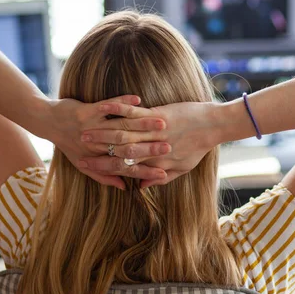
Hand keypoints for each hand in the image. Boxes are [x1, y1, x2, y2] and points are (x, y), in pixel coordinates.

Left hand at [48, 95, 170, 189]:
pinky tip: (138, 99)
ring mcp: (91, 128)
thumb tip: (124, 187)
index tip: (163, 173)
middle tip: (170, 148)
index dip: (145, 171)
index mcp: (98, 159)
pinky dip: (123, 102)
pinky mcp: (86, 112)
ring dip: (142, 124)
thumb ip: (104, 177)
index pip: (127, 168)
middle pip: (128, 149)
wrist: (46, 121)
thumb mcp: (83, 164)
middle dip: (151, 148)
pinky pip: (108, 106)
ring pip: (121, 127)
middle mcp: (96, 146)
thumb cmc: (68, 143)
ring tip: (161, 123)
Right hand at [79, 101, 219, 187]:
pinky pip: (135, 113)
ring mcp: (155, 132)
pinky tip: (104, 107)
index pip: (125, 167)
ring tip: (85, 130)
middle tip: (79, 147)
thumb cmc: (199, 147)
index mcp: (157, 163)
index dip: (104, 167)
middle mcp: (153, 149)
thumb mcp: (183, 167)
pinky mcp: (159, 115)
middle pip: (119, 151)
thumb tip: (142, 186)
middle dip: (97, 150)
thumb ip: (162, 177)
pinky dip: (118, 109)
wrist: (215, 126)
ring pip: (124, 133)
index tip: (87, 166)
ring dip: (102, 131)